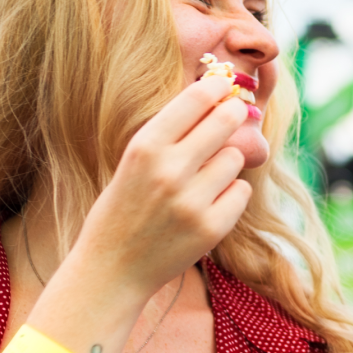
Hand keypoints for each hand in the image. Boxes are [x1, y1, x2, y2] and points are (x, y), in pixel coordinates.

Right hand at [65, 75, 256, 298]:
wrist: (112, 269)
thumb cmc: (123, 208)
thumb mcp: (133, 162)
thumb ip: (170, 136)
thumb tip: (216, 101)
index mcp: (144, 148)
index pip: (195, 99)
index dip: (216, 86)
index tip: (225, 83)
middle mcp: (169, 171)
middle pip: (225, 120)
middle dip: (233, 113)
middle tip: (234, 113)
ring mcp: (192, 201)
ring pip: (235, 157)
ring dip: (226, 163)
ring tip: (203, 178)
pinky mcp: (211, 228)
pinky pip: (241, 191)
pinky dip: (230, 195)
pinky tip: (208, 204)